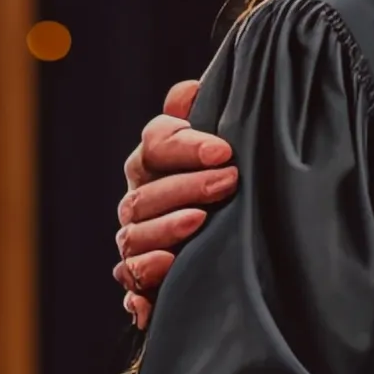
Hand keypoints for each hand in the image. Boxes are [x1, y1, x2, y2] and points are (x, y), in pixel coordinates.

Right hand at [113, 80, 238, 330]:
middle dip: (187, 185)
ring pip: (135, 235)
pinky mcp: (142, 279)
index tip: (225, 151)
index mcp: (156, 159)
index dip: (186, 145)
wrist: (241, 239)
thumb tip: (190, 91)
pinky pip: (132, 282)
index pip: (156, 142)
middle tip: (228, 182)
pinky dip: (143, 280)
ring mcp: (137, 239)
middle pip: (146, 191)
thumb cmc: (231, 178)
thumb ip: (209, 113)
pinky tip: (166, 270)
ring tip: (198, 222)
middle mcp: (140, 197)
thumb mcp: (228, 145)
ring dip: (164, 228)